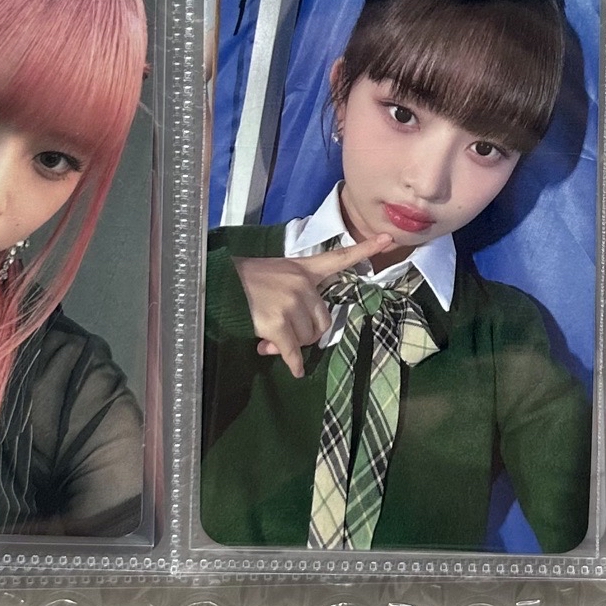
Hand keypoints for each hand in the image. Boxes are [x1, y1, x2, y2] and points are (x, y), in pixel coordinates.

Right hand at [233, 233, 401, 379]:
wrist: (216, 285)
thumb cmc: (242, 282)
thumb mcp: (273, 276)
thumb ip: (291, 299)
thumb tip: (288, 341)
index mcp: (302, 268)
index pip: (338, 258)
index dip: (365, 249)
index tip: (389, 240)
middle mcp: (301, 284)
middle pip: (323, 320)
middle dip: (307, 333)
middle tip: (285, 335)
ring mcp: (291, 303)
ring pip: (308, 338)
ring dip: (292, 345)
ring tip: (269, 339)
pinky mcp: (278, 324)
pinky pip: (293, 352)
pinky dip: (292, 362)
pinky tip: (289, 366)